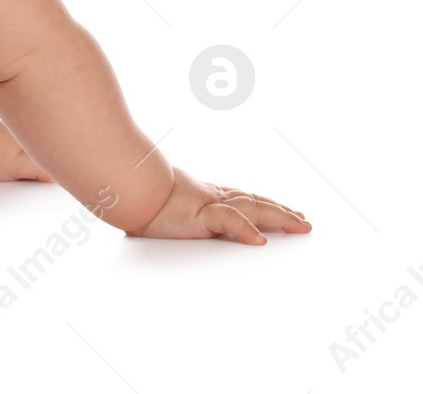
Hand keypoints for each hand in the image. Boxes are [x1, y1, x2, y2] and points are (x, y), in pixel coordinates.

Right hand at [124, 167, 311, 243]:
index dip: (261, 204)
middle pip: (253, 201)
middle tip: (303, 221)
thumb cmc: (130, 192)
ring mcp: (206, 202)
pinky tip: (261, 240)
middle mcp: (208, 195)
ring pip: (252, 208)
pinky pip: (229, 221)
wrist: (120, 183)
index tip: (281, 209)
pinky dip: (246, 229)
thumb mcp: (152, 202)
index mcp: (199, 195)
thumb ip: (162, 207)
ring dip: (279, 217)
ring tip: (300, 226)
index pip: (238, 198)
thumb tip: (151, 211)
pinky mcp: (200, 213)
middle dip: (280, 211)